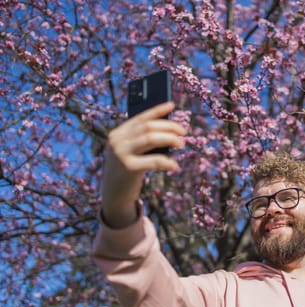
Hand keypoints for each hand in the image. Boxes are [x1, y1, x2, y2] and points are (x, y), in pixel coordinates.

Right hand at [101, 102, 185, 227]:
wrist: (114, 195)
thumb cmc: (128, 171)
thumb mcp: (131, 152)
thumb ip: (142, 141)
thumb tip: (169, 130)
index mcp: (118, 133)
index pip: (140, 117)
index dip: (157, 110)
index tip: (172, 105)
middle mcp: (117, 140)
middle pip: (148, 126)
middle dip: (169, 126)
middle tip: (183, 132)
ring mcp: (121, 153)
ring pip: (150, 138)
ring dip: (170, 139)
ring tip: (182, 144)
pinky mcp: (128, 168)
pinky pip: (153, 160)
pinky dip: (167, 162)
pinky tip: (175, 166)